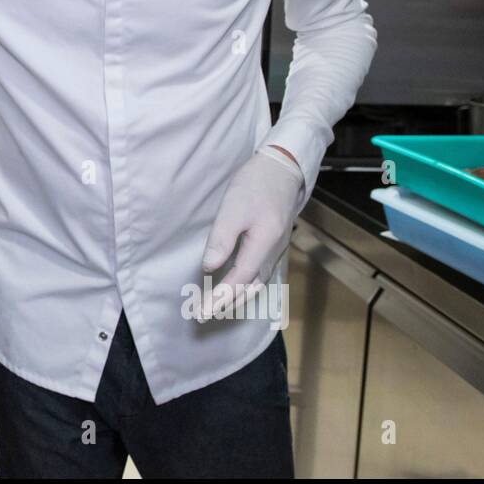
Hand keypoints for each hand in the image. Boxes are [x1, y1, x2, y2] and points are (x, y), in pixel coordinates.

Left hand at [199, 147, 305, 319]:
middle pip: (249, 288)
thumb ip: (223, 239)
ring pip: (256, 283)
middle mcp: (273, 252)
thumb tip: (209, 267)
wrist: (283, 169)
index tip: (201, 311)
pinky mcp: (273, 244)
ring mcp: (275, 250)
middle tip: (203, 314)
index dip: (219, 298)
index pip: (238, 280)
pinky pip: (259, 273)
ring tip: (216, 307)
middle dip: (226, 304)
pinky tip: (234, 286)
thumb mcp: (234, 208)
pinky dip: (245, 286)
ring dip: (236, 298)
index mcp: (263, 245)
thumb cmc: (256, 185)